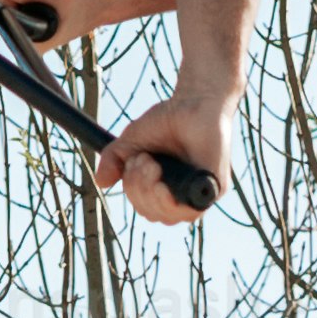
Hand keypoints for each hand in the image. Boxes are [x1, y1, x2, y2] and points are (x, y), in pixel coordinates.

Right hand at [93, 100, 223, 223]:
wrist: (195, 101)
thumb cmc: (168, 120)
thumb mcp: (131, 141)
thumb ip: (114, 160)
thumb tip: (101, 182)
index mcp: (165, 187)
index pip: (145, 207)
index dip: (133, 191)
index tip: (133, 161)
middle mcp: (183, 194)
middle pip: (153, 213)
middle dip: (138, 189)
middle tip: (143, 160)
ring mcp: (200, 193)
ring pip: (168, 216)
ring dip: (150, 193)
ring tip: (152, 165)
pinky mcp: (215, 189)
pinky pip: (190, 211)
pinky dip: (169, 202)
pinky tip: (161, 184)